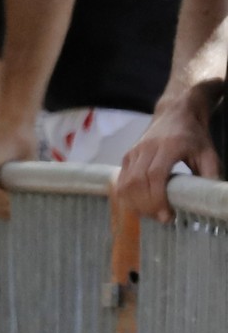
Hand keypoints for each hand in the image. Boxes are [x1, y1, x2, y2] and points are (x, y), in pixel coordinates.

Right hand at [115, 105, 219, 222]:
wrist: (174, 114)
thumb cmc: (192, 135)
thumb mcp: (208, 152)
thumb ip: (210, 173)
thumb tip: (208, 198)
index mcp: (168, 146)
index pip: (154, 175)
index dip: (157, 198)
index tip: (167, 215)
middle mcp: (146, 148)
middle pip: (137, 182)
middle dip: (147, 205)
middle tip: (162, 218)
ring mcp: (133, 152)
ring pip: (125, 183)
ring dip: (135, 203)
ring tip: (151, 213)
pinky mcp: (126, 156)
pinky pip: (121, 181)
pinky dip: (127, 196)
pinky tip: (139, 205)